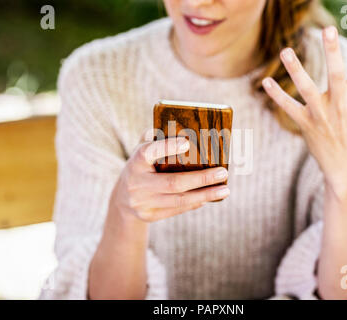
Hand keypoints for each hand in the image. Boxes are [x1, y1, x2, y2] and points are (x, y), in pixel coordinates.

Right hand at [110, 135, 229, 222]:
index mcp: (135, 161)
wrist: (122, 200)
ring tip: (224, 189)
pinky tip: (209, 197)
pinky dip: (195, 202)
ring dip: (205, 195)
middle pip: (173, 183)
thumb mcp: (142, 151)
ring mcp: (142, 202)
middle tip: (223, 172)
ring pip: (179, 200)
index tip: (187, 143)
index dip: (167, 147)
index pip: (149, 152)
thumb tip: (181, 126)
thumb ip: (155, 139)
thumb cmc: (141, 167)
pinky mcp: (149, 215)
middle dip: (201, 179)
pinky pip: (177, 209)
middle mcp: (137, 183)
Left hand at [262, 18, 346, 197]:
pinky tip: (265, 82)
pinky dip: (276, 95)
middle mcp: (341, 105)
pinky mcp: (306, 125)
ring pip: (307, 89)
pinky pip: (288, 107)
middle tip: (327, 31)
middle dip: (333, 52)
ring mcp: (322, 115)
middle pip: (337, 74)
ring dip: (295, 69)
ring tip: (285, 51)